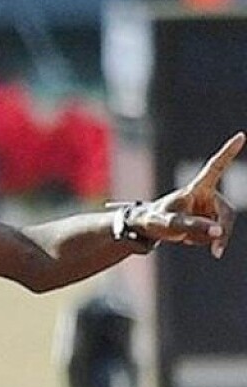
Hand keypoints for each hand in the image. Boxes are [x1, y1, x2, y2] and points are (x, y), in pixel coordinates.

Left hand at [131, 131, 244, 257]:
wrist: (150, 228)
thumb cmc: (154, 220)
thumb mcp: (168, 224)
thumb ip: (191, 226)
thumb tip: (218, 231)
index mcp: (197, 187)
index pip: (215, 167)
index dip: (228, 152)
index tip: (241, 136)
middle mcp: (207, 195)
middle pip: (227, 213)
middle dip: (222, 232)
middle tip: (216, 251)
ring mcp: (210, 208)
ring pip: (223, 227)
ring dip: (209, 239)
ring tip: (185, 239)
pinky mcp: (211, 220)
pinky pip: (217, 235)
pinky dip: (207, 242)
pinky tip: (190, 239)